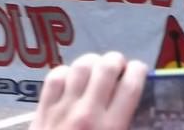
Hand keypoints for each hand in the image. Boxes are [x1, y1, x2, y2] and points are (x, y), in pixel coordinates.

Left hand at [29, 51, 146, 129]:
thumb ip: (124, 127)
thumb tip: (134, 118)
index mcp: (111, 128)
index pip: (130, 87)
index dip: (139, 72)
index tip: (142, 71)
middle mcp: (87, 112)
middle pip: (105, 68)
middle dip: (117, 61)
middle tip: (121, 67)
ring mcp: (62, 108)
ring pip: (79, 67)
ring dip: (92, 62)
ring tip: (99, 68)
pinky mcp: (42, 109)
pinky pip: (55, 77)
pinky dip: (66, 72)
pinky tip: (73, 78)